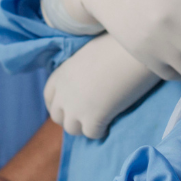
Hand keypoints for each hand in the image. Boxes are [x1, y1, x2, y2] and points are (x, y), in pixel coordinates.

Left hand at [46, 35, 162, 138]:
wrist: (131, 52)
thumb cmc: (116, 45)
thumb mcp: (88, 53)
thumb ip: (80, 70)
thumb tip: (87, 79)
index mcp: (61, 74)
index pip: (49, 96)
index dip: (57, 104)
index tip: (68, 108)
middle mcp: (64, 93)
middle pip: (57, 116)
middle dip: (70, 118)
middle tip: (87, 116)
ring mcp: (76, 108)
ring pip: (72, 129)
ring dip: (84, 127)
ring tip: (100, 120)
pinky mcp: (93, 119)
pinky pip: (92, 134)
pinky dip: (101, 131)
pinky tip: (110, 123)